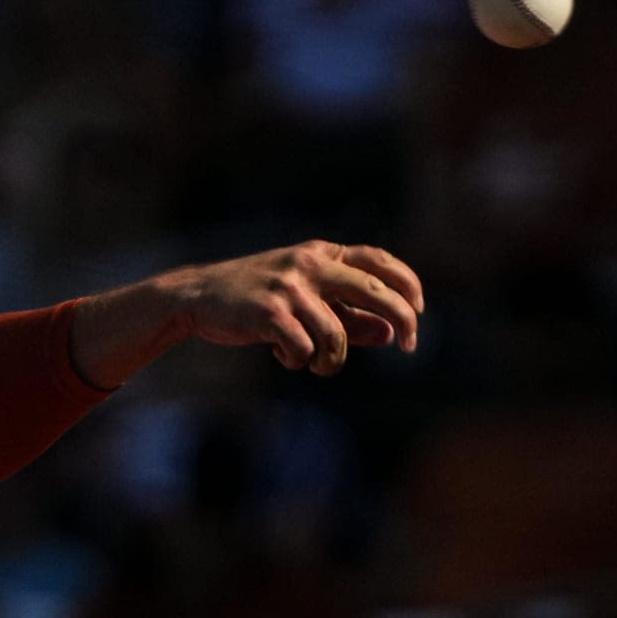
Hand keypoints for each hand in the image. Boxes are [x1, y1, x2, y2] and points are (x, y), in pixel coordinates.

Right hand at [175, 240, 423, 375]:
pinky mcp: (269, 312)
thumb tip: (389, 332)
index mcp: (320, 253)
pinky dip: (299, 361)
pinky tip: (283, 355)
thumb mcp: (303, 298)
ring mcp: (289, 287)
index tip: (419, 312)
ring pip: (337, 336)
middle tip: (409, 346)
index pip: (378, 261)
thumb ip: (347, 313)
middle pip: (375, 289)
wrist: (197, 295)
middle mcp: (309, 264)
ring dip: (331, 361)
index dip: (407, 285)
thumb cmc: (255, 298)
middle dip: (402, 319)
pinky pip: (304, 350)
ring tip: (315, 363)